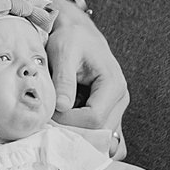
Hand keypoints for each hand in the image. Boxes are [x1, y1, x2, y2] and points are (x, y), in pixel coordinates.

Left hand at [43, 0, 128, 140]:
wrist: (79, 33)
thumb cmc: (72, 39)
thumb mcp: (63, 52)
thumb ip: (63, 79)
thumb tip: (61, 107)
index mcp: (113, 84)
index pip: (94, 118)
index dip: (69, 121)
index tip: (49, 113)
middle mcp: (120, 99)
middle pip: (99, 132)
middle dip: (72, 131)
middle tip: (49, 122)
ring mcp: (116, 108)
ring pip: (98, 136)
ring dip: (76, 134)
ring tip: (56, 121)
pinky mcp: (108, 112)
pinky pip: (96, 132)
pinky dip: (80, 132)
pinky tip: (64, 122)